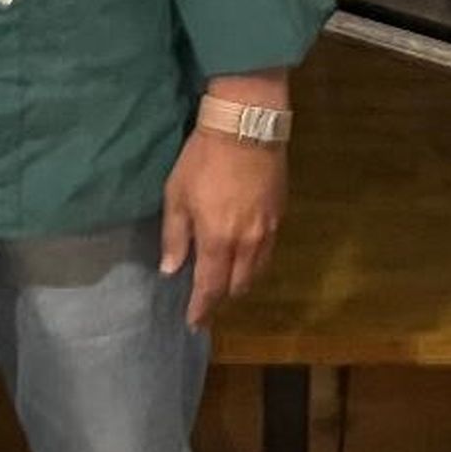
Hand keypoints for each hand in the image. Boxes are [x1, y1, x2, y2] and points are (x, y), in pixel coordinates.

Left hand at [160, 130, 286, 328]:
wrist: (246, 129)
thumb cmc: (204, 159)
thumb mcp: (177, 193)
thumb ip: (175, 235)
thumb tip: (171, 269)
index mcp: (218, 240)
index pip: (211, 287)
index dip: (203, 308)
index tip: (194, 323)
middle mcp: (247, 244)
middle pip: (238, 286)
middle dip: (222, 297)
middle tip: (207, 301)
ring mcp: (267, 232)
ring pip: (256, 272)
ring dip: (240, 282)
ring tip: (225, 283)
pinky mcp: (279, 217)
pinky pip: (267, 253)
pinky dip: (254, 263)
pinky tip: (244, 257)